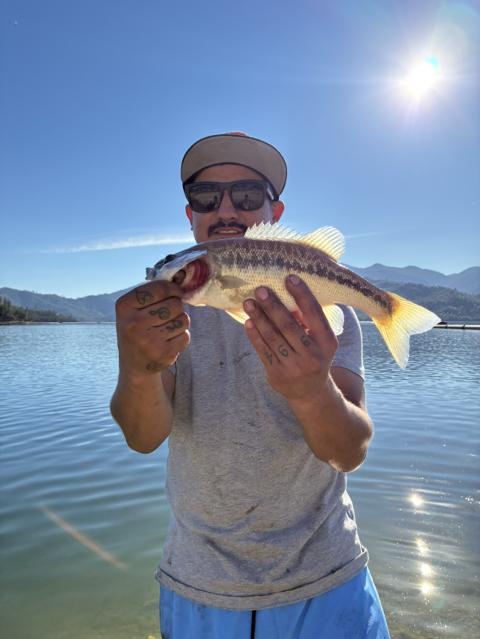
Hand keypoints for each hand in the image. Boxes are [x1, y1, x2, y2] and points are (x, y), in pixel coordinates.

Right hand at [115, 281, 189, 374]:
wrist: (134, 365)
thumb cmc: (138, 329)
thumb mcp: (135, 309)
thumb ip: (154, 291)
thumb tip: (181, 276)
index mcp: (124, 307)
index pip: (157, 288)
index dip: (172, 288)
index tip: (175, 291)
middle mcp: (133, 324)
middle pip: (174, 304)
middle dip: (176, 306)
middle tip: (168, 314)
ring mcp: (148, 341)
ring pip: (183, 319)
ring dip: (180, 321)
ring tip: (167, 327)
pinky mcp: (163, 354)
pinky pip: (186, 335)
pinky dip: (182, 336)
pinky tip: (169, 340)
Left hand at [243, 275, 337, 400]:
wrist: (310, 392)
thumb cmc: (315, 355)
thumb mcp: (321, 340)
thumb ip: (308, 322)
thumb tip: (286, 296)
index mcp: (327, 343)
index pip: (315, 314)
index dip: (302, 295)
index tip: (290, 278)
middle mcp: (312, 356)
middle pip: (289, 326)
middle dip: (273, 305)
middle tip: (260, 289)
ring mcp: (294, 367)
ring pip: (272, 337)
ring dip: (259, 317)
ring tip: (248, 302)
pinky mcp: (277, 375)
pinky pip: (262, 350)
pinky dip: (254, 335)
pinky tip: (248, 321)